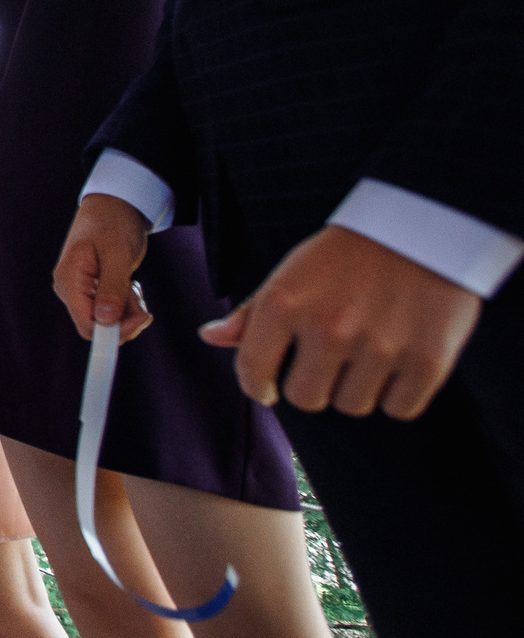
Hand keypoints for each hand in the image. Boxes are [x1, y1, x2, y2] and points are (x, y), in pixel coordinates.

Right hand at [53, 192, 155, 340]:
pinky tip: (127, 285)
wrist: (112, 205)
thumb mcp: (118, 255)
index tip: (142, 317)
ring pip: (104, 320)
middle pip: (96, 327)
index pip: (87, 326)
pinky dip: (122, 304)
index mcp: (69, 280)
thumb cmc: (113, 223)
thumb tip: (106, 322)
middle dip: (124, 320)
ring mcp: (76, 289)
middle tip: (141, 299)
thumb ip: (112, 289)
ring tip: (133, 286)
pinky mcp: (87, 288)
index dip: (114, 331)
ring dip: (126, 311)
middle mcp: (68, 288)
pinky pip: (105, 310)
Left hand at [201, 226, 481, 418]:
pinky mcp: (427, 362)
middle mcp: (329, 328)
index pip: (253, 371)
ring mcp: (379, 347)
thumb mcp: (291, 273)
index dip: (257, 386)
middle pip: (306, 398)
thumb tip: (209, 337)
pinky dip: (399, 394)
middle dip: (313, 385)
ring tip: (369, 351)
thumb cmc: (347, 255)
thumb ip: (252, 312)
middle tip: (329, 360)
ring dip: (358, 387)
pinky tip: (400, 361)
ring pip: (353, 405)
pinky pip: (399, 409)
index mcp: (286, 302)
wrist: (424, 228)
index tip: (267, 388)